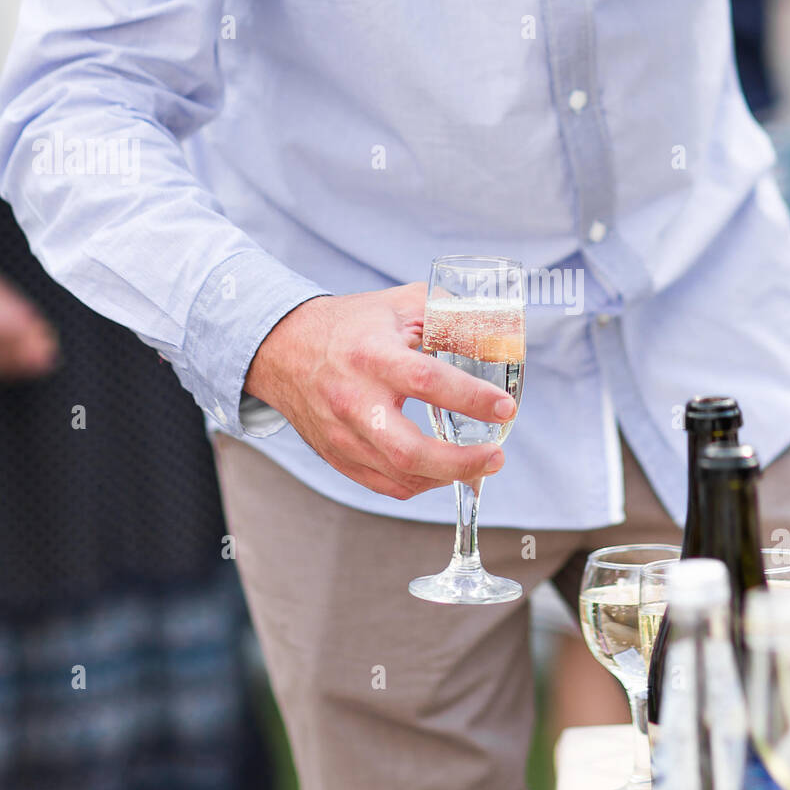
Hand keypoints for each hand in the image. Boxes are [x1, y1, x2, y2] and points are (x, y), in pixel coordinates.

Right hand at [243, 284, 514, 500]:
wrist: (284, 348)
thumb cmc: (350, 324)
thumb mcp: (401, 305)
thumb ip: (450, 316)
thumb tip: (498, 336)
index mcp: (373, 356)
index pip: (427, 381)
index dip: (471, 398)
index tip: (505, 408)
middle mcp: (354, 400)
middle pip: (408, 450)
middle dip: (460, 461)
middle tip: (496, 456)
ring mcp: (342, 434)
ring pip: (399, 474)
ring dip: (446, 476)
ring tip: (479, 464)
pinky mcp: (336, 455)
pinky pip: (383, 485)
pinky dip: (420, 484)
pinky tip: (442, 472)